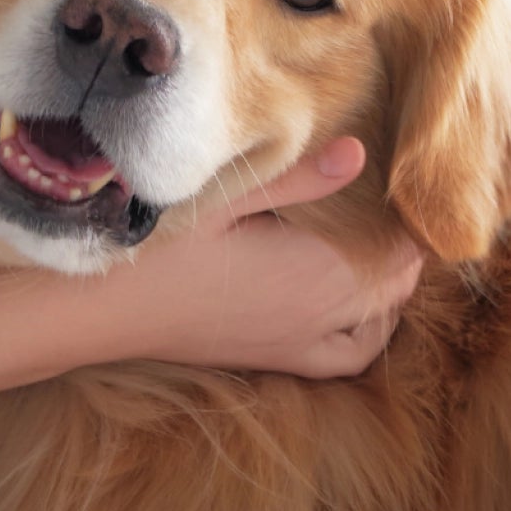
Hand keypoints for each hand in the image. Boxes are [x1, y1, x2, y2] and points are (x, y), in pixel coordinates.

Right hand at [99, 138, 425, 378]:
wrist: (101, 312)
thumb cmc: (156, 247)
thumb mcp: (225, 200)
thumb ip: (298, 180)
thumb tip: (360, 152)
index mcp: (317, 273)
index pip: (398, 248)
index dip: (410, 215)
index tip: (407, 180)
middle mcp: (320, 317)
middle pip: (395, 282)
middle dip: (405, 247)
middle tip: (395, 202)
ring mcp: (299, 344)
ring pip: (379, 321)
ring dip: (391, 288)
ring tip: (384, 247)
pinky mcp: (276, 359)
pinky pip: (347, 358)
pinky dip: (368, 333)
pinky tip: (361, 307)